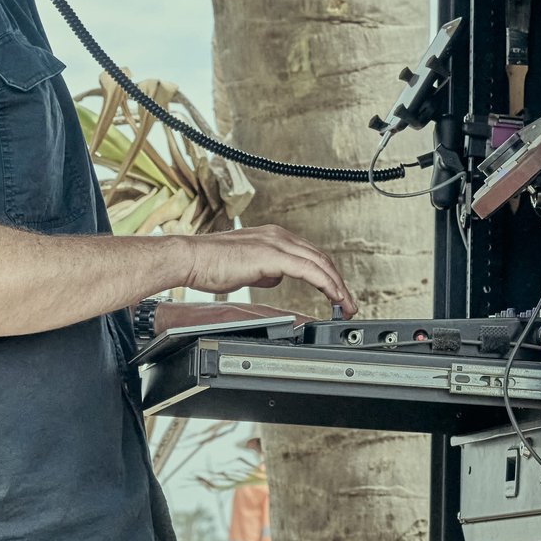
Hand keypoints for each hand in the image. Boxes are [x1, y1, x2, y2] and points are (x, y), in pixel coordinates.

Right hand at [173, 225, 353, 315]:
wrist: (191, 259)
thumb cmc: (211, 264)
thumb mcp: (246, 268)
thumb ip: (265, 271)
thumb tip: (276, 278)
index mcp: (273, 237)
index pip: (310, 255)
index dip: (327, 275)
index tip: (336, 294)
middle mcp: (278, 236)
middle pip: (321, 257)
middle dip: (339, 282)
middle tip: (349, 304)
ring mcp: (276, 243)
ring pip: (319, 262)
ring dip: (337, 285)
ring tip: (346, 304)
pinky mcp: (271, 254)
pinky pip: (308, 269)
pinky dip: (325, 283)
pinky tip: (333, 296)